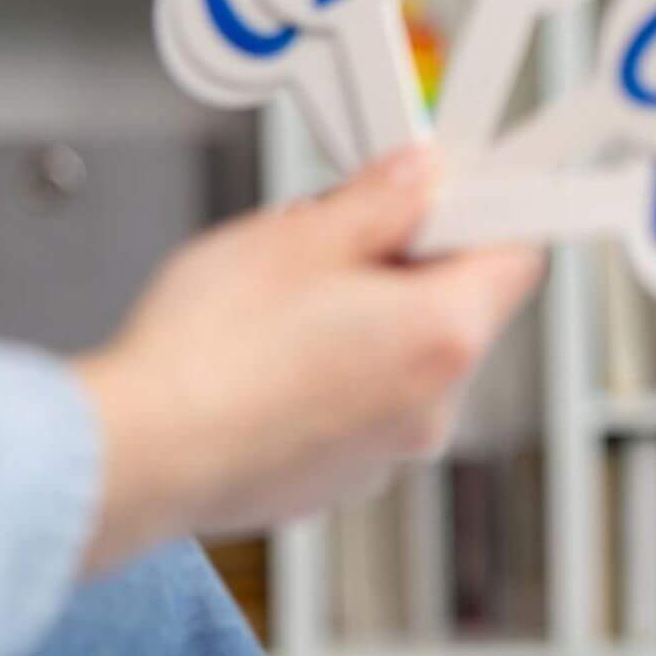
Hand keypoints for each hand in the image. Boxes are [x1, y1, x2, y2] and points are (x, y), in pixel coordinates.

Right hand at [73, 145, 543, 571]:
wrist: (138, 455)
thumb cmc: (211, 355)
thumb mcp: (301, 236)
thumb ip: (380, 200)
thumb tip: (419, 176)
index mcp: (446, 335)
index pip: (517, 259)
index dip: (482, 216)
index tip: (443, 196)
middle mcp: (435, 404)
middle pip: (457, 309)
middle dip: (405, 265)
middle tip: (335, 239)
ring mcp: (389, 451)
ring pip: (403, 359)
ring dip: (363, 321)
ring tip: (285, 302)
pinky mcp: (340, 479)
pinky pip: (359, 408)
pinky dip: (330, 377)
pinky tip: (268, 358)